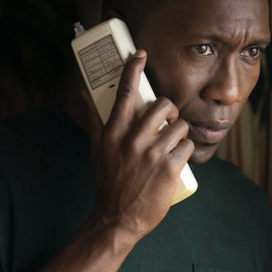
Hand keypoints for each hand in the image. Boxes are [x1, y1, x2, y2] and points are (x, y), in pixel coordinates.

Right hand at [84, 50, 193, 242]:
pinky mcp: (169, 170)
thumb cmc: (108, 181)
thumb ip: (95, 121)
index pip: (125, 93)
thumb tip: (83, 95)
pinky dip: (186, 151)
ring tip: (172, 144)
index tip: (140, 54)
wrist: (118, 218)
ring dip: (180, 132)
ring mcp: (152, 155)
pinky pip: (187, 146)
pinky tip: (178, 159)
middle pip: (162, 104)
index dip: (133, 69)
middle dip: (170, 110)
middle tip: (168, 120)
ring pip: (180, 126)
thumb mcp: (97, 150)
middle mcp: (132, 140)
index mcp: (113, 133)